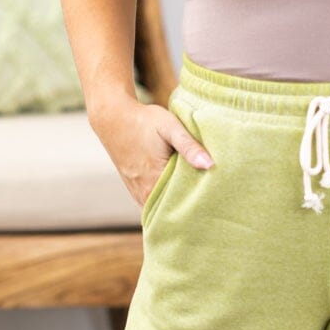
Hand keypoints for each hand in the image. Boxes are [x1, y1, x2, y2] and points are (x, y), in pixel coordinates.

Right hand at [99, 99, 213, 210]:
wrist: (113, 118)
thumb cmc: (144, 121)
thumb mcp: (170, 128)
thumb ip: (189, 146)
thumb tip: (210, 165)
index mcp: (155, 181)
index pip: (184, 204)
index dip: (201, 203)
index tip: (217, 201)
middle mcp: (145, 194)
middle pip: (174, 211)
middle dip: (192, 209)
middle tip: (212, 205)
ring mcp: (138, 195)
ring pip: (163, 210)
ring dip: (178, 208)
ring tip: (199, 203)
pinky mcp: (135, 191)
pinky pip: (154, 205)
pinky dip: (167, 203)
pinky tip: (180, 197)